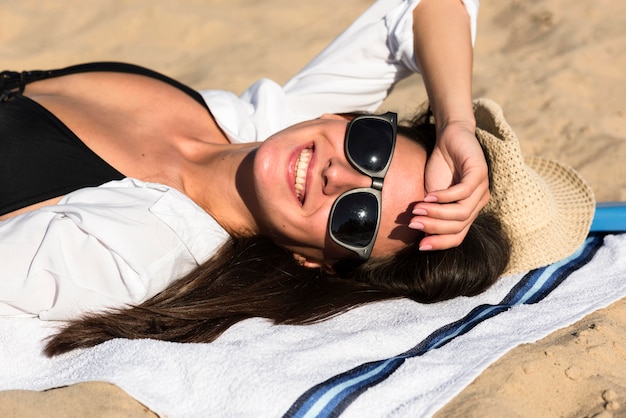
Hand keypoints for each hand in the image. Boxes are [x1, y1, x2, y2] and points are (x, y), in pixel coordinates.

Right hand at [410, 122, 489, 249]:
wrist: (450, 137)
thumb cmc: (441, 167)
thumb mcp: (431, 195)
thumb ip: (429, 213)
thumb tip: (419, 234)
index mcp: (468, 212)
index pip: (458, 237)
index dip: (440, 244)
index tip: (420, 246)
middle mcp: (478, 203)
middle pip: (459, 226)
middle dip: (433, 227)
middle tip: (413, 224)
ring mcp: (482, 188)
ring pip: (461, 212)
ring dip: (437, 213)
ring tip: (417, 209)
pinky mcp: (480, 172)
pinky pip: (463, 192)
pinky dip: (444, 197)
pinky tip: (429, 195)